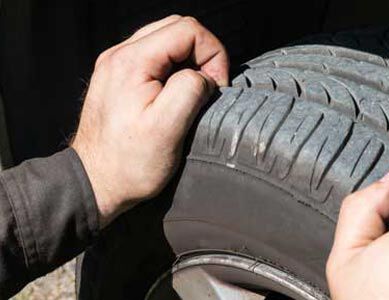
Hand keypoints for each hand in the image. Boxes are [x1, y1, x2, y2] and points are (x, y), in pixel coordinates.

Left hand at [71, 15, 228, 226]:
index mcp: (131, 62)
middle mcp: (119, 55)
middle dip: (203, 53)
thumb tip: (202, 76)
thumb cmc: (130, 163)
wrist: (95, 182)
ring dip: (190, 60)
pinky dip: (174, 68)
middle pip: (177, 28)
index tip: (216, 87)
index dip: (213, 54)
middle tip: (209, 87)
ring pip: (166, 39)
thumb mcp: (168, 129)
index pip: (188, 30)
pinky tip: (175, 94)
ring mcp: (116, 64)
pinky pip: (154, 56)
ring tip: (194, 92)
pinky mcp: (118, 76)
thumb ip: (190, 90)